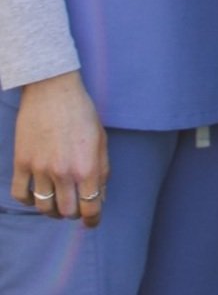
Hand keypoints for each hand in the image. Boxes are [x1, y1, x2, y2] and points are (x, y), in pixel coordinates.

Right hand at [9, 72, 108, 227]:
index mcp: (87, 167)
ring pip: (43, 207)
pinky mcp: (21, 162)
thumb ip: (101, 170)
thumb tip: (99, 196)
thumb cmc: (82, 113)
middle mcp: (63, 172)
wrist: (53, 92)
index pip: (90, 208)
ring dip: (51, 210)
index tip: (91, 222)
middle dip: (73, 213)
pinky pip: (19, 195)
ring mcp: (39, 169)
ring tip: (56, 202)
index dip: (92, 220)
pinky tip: (35, 195)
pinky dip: (27, 200)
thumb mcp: (101, 140)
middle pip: (66, 211)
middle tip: (75, 206)